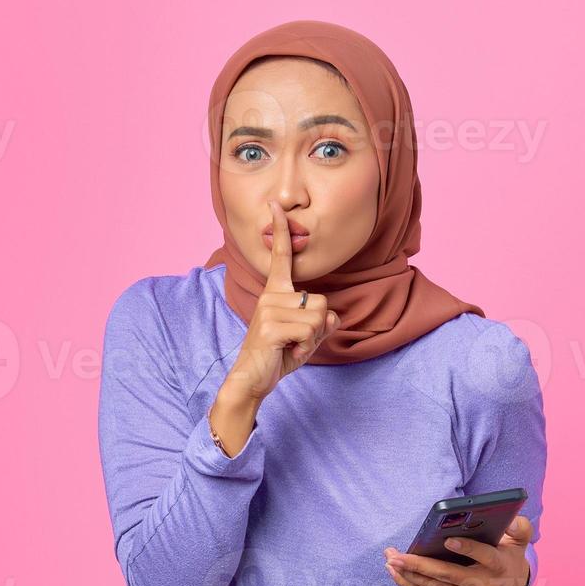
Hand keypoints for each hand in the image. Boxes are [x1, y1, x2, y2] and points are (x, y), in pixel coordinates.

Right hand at [224, 200, 340, 401]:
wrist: (252, 380)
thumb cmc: (279, 355)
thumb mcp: (306, 338)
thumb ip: (321, 323)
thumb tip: (331, 316)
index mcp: (276, 293)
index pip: (280, 256)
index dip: (281, 230)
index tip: (276, 205)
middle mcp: (270, 295)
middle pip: (321, 301)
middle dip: (318, 326)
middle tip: (296, 341)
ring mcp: (268, 309)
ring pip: (317, 317)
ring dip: (312, 339)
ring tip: (291, 346)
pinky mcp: (269, 326)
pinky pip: (309, 331)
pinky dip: (305, 347)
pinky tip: (288, 352)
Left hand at [384, 516, 534, 585]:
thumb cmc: (509, 558)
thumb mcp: (520, 543)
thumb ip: (520, 529)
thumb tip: (510, 521)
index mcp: (498, 566)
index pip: (484, 557)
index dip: (468, 549)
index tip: (449, 540)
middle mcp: (481, 585)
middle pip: (448, 575)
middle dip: (421, 566)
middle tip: (398, 555)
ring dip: (410, 575)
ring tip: (391, 560)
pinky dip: (411, 585)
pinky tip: (395, 573)